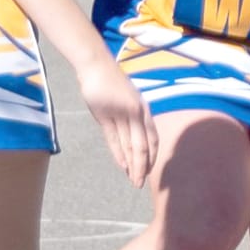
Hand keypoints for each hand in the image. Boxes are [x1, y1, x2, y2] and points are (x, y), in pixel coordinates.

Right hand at [75, 55, 157, 186]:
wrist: (96, 67)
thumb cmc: (111, 84)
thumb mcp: (125, 101)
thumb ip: (130, 119)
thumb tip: (132, 138)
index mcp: (144, 110)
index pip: (153, 138)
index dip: (153, 156)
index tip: (150, 170)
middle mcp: (137, 113)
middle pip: (143, 145)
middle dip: (143, 166)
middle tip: (141, 182)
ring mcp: (122, 114)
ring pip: (131, 144)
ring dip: (133, 164)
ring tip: (134, 180)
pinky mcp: (106, 115)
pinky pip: (114, 139)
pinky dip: (119, 154)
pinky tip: (123, 166)